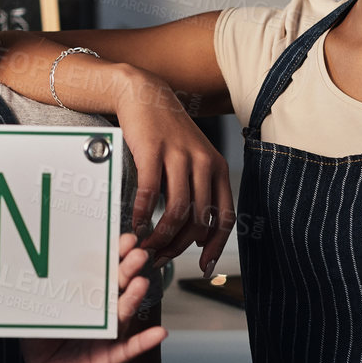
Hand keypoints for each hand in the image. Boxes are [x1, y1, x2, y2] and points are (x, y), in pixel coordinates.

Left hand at [21, 234, 167, 362]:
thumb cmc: (43, 345)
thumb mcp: (36, 315)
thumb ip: (39, 294)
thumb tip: (29, 267)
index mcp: (86, 299)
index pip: (102, 273)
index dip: (113, 256)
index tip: (124, 239)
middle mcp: (102, 314)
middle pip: (117, 289)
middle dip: (127, 270)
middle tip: (137, 253)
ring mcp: (107, 336)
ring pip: (123, 315)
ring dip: (133, 298)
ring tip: (141, 283)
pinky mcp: (108, 360)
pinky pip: (128, 351)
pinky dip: (144, 342)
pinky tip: (160, 333)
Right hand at [113, 67, 235, 273]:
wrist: (145, 95)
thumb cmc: (167, 135)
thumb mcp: (192, 161)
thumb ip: (198, 194)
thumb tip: (199, 237)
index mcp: (218, 169)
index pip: (225, 218)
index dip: (216, 247)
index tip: (203, 267)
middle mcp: (204, 163)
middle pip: (198, 221)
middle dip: (179, 247)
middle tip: (160, 258)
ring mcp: (179, 156)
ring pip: (176, 212)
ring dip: (160, 236)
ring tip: (146, 245)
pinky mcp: (153, 150)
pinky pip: (149, 193)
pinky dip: (142, 214)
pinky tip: (135, 223)